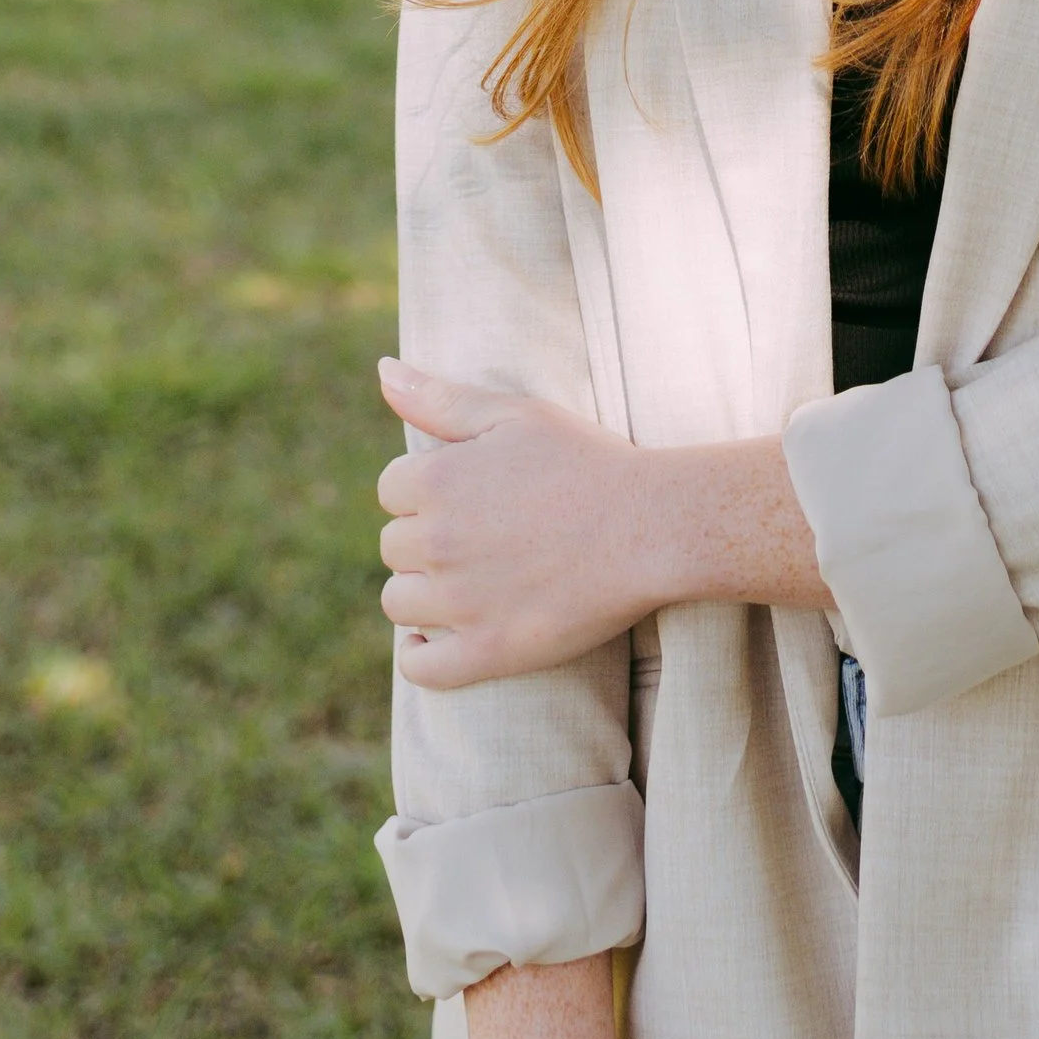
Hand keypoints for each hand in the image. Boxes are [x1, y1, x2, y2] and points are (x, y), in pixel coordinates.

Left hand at [378, 366, 652, 685]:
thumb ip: (441, 397)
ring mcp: (461, 602)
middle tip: (482, 535)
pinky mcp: (490, 651)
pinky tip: (436, 638)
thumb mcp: (517, 414)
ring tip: (469, 581)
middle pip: (393, 546)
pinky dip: (420, 655)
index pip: (391, 489)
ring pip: (399, 603)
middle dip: (427, 538)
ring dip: (422, 593)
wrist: (655, 526)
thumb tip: (382, 370)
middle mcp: (439, 541)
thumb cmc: (589, 462)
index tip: (469, 494)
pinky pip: (422, 668)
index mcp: (439, 480)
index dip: (427, 489)